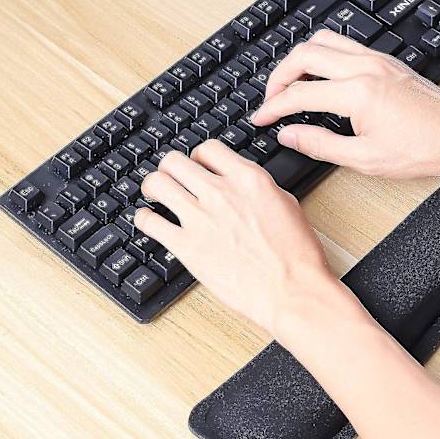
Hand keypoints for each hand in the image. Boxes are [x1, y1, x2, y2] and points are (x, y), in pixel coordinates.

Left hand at [134, 143, 336, 333]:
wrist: (291, 289)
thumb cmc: (295, 254)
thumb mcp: (285, 204)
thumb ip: (256, 188)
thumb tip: (238, 184)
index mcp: (247, 179)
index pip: (208, 149)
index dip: (198, 156)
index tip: (197, 166)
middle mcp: (220, 192)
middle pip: (175, 161)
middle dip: (171, 168)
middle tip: (172, 179)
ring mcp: (200, 218)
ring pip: (156, 183)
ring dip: (153, 187)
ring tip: (155, 196)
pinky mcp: (186, 246)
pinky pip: (148, 222)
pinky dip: (144, 219)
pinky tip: (150, 222)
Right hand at [252, 30, 439, 178]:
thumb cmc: (422, 148)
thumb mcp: (365, 159)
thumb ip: (320, 144)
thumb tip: (289, 135)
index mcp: (358, 93)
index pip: (299, 94)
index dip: (273, 107)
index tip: (261, 118)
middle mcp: (364, 68)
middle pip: (304, 55)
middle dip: (279, 76)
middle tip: (271, 99)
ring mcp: (376, 59)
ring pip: (322, 40)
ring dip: (299, 59)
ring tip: (291, 83)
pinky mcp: (384, 60)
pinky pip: (343, 44)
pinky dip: (322, 54)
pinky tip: (320, 74)